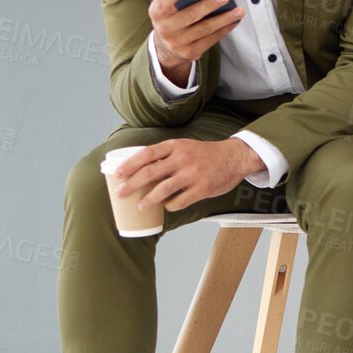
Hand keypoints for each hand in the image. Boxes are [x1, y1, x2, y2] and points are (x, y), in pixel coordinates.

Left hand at [112, 138, 262, 211]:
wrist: (235, 157)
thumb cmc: (206, 154)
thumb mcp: (185, 147)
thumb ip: (165, 155)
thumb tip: (140, 169)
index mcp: (176, 146)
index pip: (147, 154)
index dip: (129, 164)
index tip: (117, 174)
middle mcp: (183, 159)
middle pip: (150, 173)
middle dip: (131, 185)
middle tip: (121, 193)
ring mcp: (193, 174)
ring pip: (163, 190)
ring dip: (148, 200)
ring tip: (141, 205)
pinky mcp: (202, 189)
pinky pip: (179, 201)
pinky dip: (169, 205)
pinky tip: (167, 206)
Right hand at [149, 0, 244, 85]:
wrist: (166, 45)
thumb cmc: (172, 18)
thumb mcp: (168, 8)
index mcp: (157, 13)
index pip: (161, 3)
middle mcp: (164, 29)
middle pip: (190, 16)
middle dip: (209, 5)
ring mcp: (177, 43)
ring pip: (205, 28)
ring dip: (224, 18)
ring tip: (238, 10)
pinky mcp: (190, 52)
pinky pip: (211, 39)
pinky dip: (225, 29)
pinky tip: (234, 21)